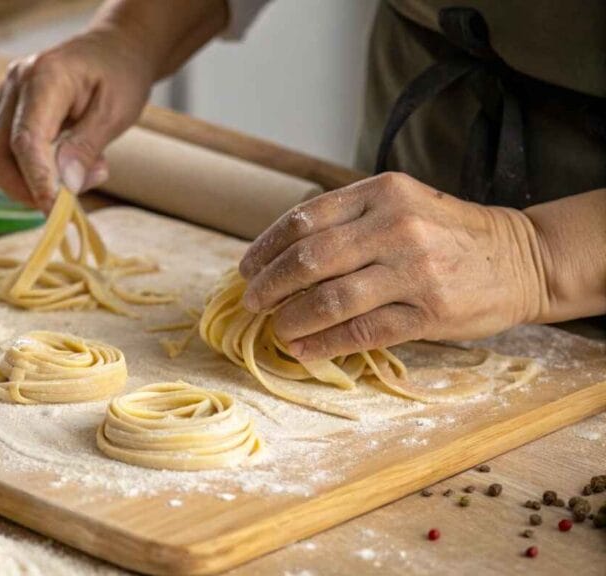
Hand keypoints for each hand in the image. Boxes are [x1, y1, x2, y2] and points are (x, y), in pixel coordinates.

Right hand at [0, 26, 155, 210]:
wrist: (116, 49)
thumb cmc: (120, 74)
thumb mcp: (115, 112)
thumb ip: (87, 146)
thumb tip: (63, 185)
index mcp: (44, 77)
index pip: (26, 139)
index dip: (36, 179)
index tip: (54, 210)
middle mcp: (16, 84)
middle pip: (1, 152)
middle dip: (29, 188)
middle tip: (70, 203)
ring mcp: (8, 95)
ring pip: (0, 156)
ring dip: (33, 182)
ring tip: (82, 174)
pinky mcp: (9, 109)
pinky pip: (9, 150)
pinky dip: (33, 170)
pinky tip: (68, 165)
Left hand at [238, 172, 545, 359]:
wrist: (522, 258)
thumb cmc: (448, 233)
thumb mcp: (401, 204)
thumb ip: (349, 219)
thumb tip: (280, 253)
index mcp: (382, 194)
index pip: (305, 219)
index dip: (266, 247)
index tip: (247, 268)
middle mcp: (396, 227)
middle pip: (309, 260)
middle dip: (270, 286)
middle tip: (253, 302)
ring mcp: (414, 271)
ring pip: (330, 299)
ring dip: (292, 318)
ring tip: (276, 328)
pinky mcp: (430, 313)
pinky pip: (362, 332)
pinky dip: (324, 344)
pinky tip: (303, 350)